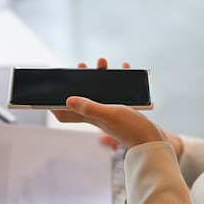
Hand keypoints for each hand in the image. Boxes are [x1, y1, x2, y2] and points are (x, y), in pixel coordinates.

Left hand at [51, 58, 166, 149]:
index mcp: (91, 117)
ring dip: (102, 75)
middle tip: (82, 66)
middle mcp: (99, 114)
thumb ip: (89, 107)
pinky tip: (124, 67)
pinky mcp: (126, 108)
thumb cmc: (131, 130)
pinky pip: (120, 90)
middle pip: (84, 95)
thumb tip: (68, 99)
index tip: (50, 91)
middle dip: (82, 80)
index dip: (56, 104)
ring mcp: (112, 111)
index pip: (67, 112)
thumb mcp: (108, 115)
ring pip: (102, 90)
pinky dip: (121, 78)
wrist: (154, 141)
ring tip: (102, 62)